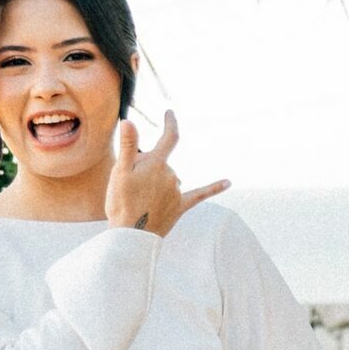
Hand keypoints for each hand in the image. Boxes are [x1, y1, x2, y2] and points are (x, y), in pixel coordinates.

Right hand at [105, 110, 229, 236]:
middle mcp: (172, 175)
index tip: (170, 113)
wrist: (132, 236)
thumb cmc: (121, 203)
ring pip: (169, 178)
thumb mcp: (119, 173)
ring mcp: (177, 192)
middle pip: (161, 163)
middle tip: (128, 187)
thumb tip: (129, 120)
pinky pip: (200, 194)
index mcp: (157, 164)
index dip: (170, 123)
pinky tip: (229, 182)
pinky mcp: (181, 206)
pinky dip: (214, 187)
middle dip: (146, 168)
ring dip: (157, 182)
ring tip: (138, 200)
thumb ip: (127, 146)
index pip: (169, 138)